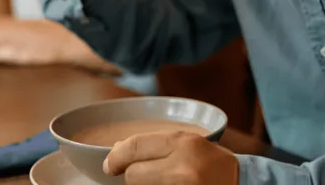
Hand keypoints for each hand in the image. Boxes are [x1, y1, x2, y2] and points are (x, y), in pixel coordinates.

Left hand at [104, 132, 238, 184]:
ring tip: (162, 182)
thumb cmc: (215, 163)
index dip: (116, 156)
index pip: (135, 146)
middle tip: (146, 176)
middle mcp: (180, 168)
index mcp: (183, 143)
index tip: (110, 164)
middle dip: (134, 176)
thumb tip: (118, 149)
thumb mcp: (191, 144)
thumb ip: (158, 145)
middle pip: (133, 174)